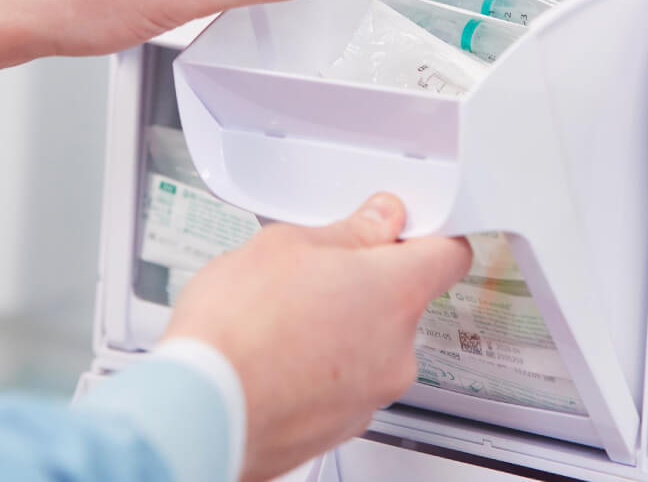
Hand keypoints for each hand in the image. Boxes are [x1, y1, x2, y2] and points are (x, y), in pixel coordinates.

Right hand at [162, 194, 471, 481]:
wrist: (198, 412)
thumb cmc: (237, 330)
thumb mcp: (287, 245)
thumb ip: (347, 231)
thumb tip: (378, 221)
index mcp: (395, 294)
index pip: (450, 254)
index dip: (428, 233)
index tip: (403, 226)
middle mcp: (397, 351)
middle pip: (403, 300)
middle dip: (366, 280)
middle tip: (315, 269)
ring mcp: (370, 396)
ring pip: (370, 341)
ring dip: (340, 324)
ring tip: (282, 315)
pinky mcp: (340, 426)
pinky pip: (344, 380)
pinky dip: (320, 365)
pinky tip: (276, 351)